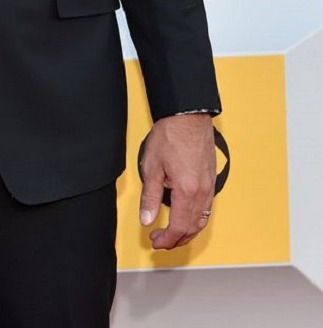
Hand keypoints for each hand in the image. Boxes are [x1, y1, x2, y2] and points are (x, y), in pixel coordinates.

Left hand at [138, 113, 215, 249]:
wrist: (188, 115)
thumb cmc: (172, 134)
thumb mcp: (152, 166)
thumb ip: (150, 196)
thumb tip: (146, 218)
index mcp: (186, 190)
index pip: (178, 227)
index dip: (166, 239)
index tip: (156, 240)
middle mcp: (202, 191)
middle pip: (192, 227)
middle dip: (177, 239)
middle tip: (161, 241)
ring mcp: (209, 185)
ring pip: (202, 220)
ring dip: (188, 231)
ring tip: (173, 233)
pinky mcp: (211, 179)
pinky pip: (207, 208)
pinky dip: (196, 219)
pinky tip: (187, 217)